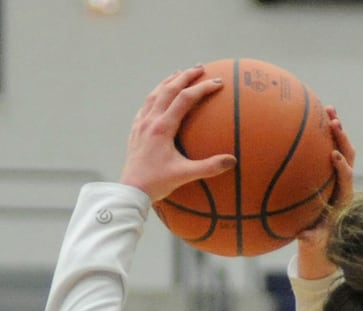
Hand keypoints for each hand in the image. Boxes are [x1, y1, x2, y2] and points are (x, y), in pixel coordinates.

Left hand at [120, 67, 236, 202]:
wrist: (130, 191)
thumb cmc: (157, 184)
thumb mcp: (185, 175)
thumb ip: (209, 167)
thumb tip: (233, 161)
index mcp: (163, 127)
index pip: (185, 99)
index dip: (203, 88)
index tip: (218, 82)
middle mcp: (150, 120)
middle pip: (169, 89)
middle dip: (186, 76)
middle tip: (201, 68)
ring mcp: (141, 124)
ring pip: (155, 94)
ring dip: (169, 81)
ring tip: (179, 74)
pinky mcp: (135, 131)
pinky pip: (146, 106)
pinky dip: (155, 95)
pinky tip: (159, 96)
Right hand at [296, 107, 355, 278]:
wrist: (328, 232)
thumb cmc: (320, 237)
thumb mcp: (315, 240)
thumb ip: (311, 238)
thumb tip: (302, 237)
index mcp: (344, 197)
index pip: (347, 178)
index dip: (343, 167)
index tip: (334, 156)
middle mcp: (346, 182)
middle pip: (350, 155)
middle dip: (343, 139)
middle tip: (334, 122)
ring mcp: (340, 173)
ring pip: (343, 147)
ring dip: (337, 129)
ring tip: (328, 109)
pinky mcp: (332, 169)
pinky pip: (330, 147)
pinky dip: (324, 133)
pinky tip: (313, 116)